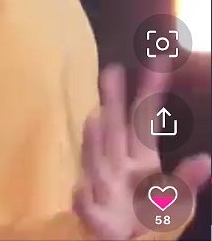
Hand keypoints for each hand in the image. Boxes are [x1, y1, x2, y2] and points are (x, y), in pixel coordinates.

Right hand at [73, 64, 210, 240]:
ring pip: (97, 160)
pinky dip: (84, 200)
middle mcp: (119, 164)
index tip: (160, 59)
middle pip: (116, 128)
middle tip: (112, 70)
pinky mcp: (93, 215)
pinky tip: (82, 192)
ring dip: (95, 142)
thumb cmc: (147, 222)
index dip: (152, 89)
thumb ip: (185, 183)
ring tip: (96, 119)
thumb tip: (207, 160)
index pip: (145, 117)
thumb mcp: (173, 204)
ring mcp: (103, 186)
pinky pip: (87, 206)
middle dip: (113, 102)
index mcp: (142, 159)